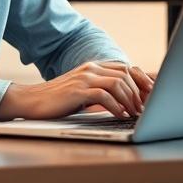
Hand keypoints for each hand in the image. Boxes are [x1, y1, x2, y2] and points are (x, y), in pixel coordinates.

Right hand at [0, 61, 153, 120]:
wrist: (31, 101)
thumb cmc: (58, 100)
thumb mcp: (83, 91)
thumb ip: (101, 90)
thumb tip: (126, 100)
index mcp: (94, 66)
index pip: (126, 68)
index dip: (141, 80)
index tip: (152, 94)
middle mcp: (91, 68)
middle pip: (125, 74)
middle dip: (139, 92)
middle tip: (145, 108)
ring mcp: (84, 78)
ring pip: (118, 83)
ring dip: (130, 99)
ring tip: (135, 113)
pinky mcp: (78, 90)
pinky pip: (104, 95)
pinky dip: (116, 106)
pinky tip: (120, 115)